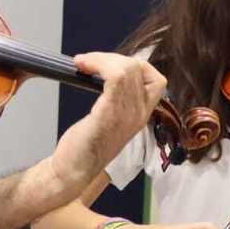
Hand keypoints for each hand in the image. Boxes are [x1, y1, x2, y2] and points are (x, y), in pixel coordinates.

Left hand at [49, 53, 166, 191]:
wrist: (73, 171)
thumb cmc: (86, 146)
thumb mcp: (110, 121)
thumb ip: (117, 101)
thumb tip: (106, 74)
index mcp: (142, 115)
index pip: (157, 80)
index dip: (135, 64)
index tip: (111, 65)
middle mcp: (139, 114)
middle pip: (139, 68)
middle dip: (112, 58)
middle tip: (90, 62)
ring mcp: (126, 115)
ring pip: (127, 69)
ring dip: (101, 58)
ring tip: (84, 63)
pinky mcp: (109, 114)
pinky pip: (115, 77)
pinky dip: (98, 63)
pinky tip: (83, 66)